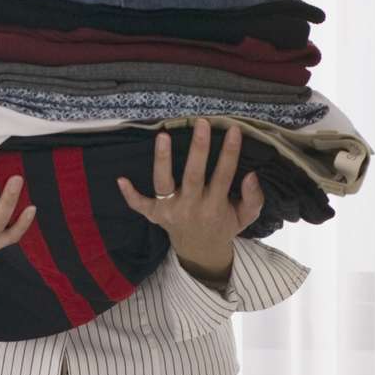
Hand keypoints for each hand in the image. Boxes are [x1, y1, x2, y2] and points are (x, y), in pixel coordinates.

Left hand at [116, 119, 263, 281]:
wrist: (200, 251)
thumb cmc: (224, 225)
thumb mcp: (245, 217)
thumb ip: (253, 198)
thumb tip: (251, 176)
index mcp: (214, 207)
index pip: (223, 175)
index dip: (229, 153)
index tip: (232, 129)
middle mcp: (191, 208)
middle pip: (193, 176)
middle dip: (199, 149)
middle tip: (202, 123)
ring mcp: (170, 211)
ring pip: (164, 183)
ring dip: (163, 160)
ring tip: (163, 136)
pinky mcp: (154, 214)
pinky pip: (139, 205)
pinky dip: (129, 195)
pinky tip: (121, 179)